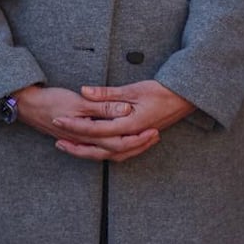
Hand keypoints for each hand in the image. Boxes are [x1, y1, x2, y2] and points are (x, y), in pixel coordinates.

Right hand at [8, 84, 153, 160]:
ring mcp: (80, 142)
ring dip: (127, 148)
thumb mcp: (78, 101)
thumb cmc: (50, 101)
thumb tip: (125, 109)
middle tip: (155, 136)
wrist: (27, 105)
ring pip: (108, 152)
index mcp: (89, 134)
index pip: (119, 142)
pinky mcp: (76, 139)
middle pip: (117, 151)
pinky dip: (112, 147)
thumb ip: (103, 106)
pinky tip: (118, 142)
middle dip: (138, 146)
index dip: (138, 138)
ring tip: (143, 141)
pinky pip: (99, 149)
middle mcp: (86, 142)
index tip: (153, 130)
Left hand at [50, 80, 191, 161]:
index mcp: (129, 125)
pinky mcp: (139, 140)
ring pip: (109, 155)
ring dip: (89, 153)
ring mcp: (137, 140)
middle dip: (77, 147)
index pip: (95, 129)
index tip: (58, 121)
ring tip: (71, 148)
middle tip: (58, 142)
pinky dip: (103, 152)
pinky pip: (119, 153)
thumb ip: (107, 94)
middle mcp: (132, 137)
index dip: (75, 126)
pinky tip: (94, 148)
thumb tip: (84, 91)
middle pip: (99, 149)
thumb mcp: (133, 89)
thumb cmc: (162, 92)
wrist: (185, 98)